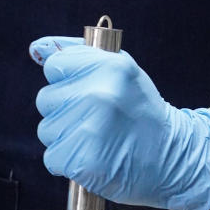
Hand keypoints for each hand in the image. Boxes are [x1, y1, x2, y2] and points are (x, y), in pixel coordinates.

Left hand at [31, 37, 209, 209]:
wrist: (171, 158)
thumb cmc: (142, 110)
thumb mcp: (122, 69)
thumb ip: (80, 54)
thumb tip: (37, 47)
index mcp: (109, 67)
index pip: (55, 65)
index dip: (67, 79)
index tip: (86, 90)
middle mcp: (98, 95)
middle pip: (46, 98)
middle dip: (65, 109)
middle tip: (95, 118)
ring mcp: (89, 130)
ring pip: (47, 129)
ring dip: (65, 136)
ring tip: (96, 138)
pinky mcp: (82, 161)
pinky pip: (52, 156)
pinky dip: (67, 160)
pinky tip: (92, 156)